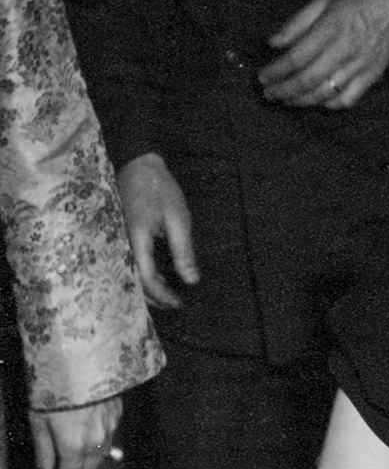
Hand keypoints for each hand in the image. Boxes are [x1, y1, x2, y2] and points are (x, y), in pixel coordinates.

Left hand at [29, 397, 122, 468]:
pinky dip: (98, 448)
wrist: (83, 360)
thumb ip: (43, 453)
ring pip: (101, 458)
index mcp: (74, 447)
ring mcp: (111, 429)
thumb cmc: (53, 390)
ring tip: (74, 467)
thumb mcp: (38, 421)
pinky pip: (109, 440)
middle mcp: (97, 443)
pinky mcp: (118, 415)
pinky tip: (89, 443)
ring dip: (87, 467)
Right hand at [119, 152, 197, 307]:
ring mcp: (116, 239)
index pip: (146, 278)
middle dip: (153, 297)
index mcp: (136, 239)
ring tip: (169, 295)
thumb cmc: (160, 189)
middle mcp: (120, 242)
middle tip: (175, 304)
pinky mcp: (117, 236)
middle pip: (132, 281)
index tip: (180, 303)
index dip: (163, 295)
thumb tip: (192, 280)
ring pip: (128, 273)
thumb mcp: (178, 219)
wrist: (137, 164)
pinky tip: (158, 277)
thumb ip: (183, 251)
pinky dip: (141, 273)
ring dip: (147, 288)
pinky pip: (127, 261)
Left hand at [258, 0, 388, 108]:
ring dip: (302, 101)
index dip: (277, 70)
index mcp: (332, 27)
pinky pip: (348, 99)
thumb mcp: (323, 0)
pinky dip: (329, 105)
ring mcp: (361, 66)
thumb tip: (273, 43)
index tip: (263, 76)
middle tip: (269, 94)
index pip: (298, 56)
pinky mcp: (372, 76)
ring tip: (286, 101)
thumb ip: (297, 23)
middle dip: (284, 90)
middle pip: (309, 79)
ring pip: (326, 93)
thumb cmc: (357, 0)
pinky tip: (317, 101)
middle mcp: (346, 49)